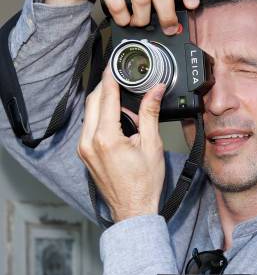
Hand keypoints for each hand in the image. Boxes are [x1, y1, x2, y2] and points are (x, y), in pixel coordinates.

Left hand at [77, 68, 165, 222]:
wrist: (133, 209)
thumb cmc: (144, 184)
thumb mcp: (152, 145)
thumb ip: (150, 113)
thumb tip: (155, 90)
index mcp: (106, 138)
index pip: (107, 96)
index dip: (111, 77)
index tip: (115, 64)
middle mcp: (89, 142)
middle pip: (93, 101)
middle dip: (106, 87)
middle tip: (121, 78)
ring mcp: (83, 149)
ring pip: (89, 113)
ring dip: (103, 102)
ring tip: (124, 104)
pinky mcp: (84, 154)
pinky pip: (89, 127)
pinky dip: (100, 118)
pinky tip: (117, 121)